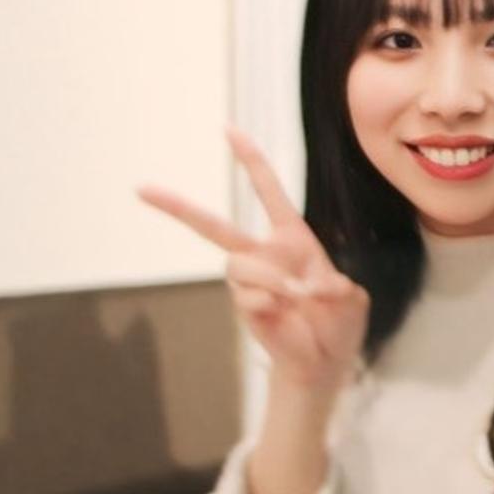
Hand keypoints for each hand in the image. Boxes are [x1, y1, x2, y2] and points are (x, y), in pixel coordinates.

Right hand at [139, 127, 367, 390]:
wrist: (324, 362)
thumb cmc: (338, 324)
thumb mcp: (352, 300)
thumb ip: (339, 288)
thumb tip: (311, 286)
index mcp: (293, 240)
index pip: (270, 194)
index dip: (252, 162)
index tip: (229, 130)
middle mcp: (263, 255)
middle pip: (214, 227)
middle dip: (178, 207)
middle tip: (141, 189)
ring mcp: (249, 282)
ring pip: (238, 263)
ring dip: (270, 277)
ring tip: (295, 295)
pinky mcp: (244, 306)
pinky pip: (248, 295)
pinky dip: (273, 302)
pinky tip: (284, 311)